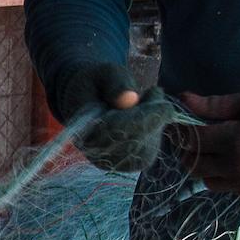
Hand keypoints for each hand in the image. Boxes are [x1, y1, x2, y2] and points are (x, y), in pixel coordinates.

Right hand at [51, 62, 173, 174]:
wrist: (87, 101)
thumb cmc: (97, 84)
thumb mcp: (105, 72)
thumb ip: (116, 82)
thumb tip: (130, 99)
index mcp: (83, 127)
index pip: (120, 128)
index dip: (144, 112)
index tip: (155, 91)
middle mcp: (95, 152)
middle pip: (136, 141)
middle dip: (153, 115)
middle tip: (152, 92)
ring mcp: (111, 162)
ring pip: (146, 148)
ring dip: (154, 124)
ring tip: (143, 103)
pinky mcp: (127, 166)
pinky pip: (150, 150)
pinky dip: (154, 132)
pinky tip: (144, 118)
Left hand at [173, 89, 239, 196]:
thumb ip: (214, 105)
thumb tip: (183, 99)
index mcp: (236, 139)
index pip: (193, 140)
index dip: (179, 132)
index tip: (174, 126)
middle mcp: (239, 166)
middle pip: (195, 165)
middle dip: (187, 152)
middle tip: (189, 140)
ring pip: (209, 181)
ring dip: (203, 167)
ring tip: (209, 152)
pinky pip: (229, 188)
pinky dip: (223, 176)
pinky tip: (229, 161)